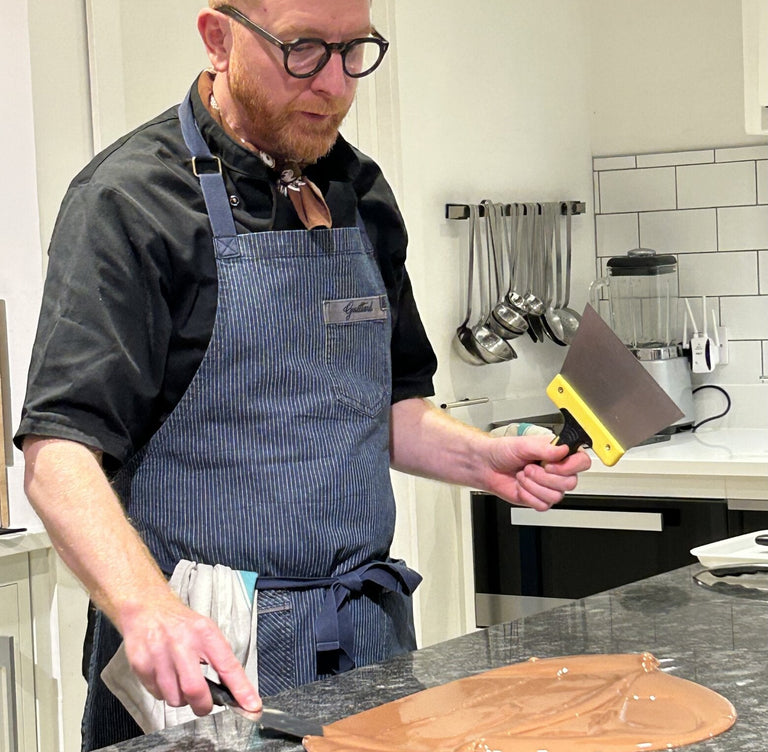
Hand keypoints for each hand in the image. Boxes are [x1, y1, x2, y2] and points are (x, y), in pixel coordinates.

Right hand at [119, 593, 261, 715]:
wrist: (146, 608)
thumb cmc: (179, 623)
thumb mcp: (205, 631)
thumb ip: (218, 658)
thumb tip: (234, 690)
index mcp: (204, 633)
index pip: (227, 666)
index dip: (241, 689)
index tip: (252, 706)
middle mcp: (182, 643)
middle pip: (195, 689)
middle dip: (203, 705)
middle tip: (205, 704)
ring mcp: (159, 654)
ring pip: (175, 698)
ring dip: (181, 698)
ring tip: (180, 679)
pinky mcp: (141, 664)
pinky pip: (157, 695)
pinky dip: (165, 692)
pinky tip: (165, 675)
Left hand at [482, 435, 590, 510]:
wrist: (487, 466)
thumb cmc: (503, 451)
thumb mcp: (524, 444)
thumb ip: (545, 448)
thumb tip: (564, 450)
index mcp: (558, 453)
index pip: (581, 462)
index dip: (569, 467)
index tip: (550, 465)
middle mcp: (557, 471)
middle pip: (570, 483)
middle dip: (544, 477)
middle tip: (529, 468)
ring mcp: (549, 486)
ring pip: (556, 496)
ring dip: (533, 486)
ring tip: (522, 475)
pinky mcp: (539, 499)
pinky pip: (543, 505)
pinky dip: (528, 495)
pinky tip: (521, 486)